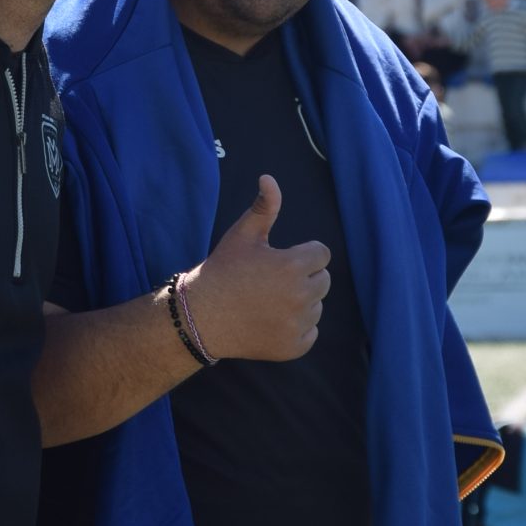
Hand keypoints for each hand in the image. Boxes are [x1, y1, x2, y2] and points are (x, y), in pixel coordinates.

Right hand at [178, 177, 329, 363]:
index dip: (301, 254)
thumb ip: (264, 207)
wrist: (201, 316)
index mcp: (292, 265)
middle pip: (324, 280)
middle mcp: (300, 296)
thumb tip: (269, 178)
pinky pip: (310, 332)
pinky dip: (296, 328)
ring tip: (269, 301)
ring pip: (317, 306)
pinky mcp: (294, 347)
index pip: (322, 254)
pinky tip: (271, 320)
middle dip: (304, 277)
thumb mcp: (242, 235)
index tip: (278, 260)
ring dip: (301, 302)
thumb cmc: (223, 270)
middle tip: (272, 281)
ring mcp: (298, 324)